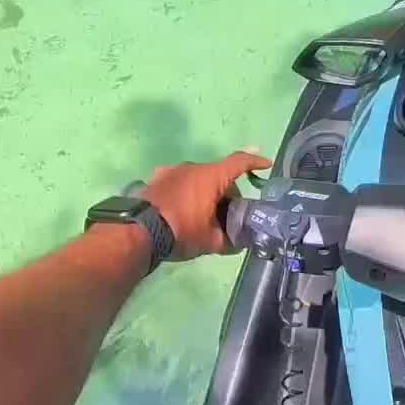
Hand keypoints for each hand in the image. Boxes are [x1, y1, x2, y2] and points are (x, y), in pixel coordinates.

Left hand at [143, 152, 271, 261]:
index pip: (240, 162)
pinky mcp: (154, 180)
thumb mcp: (210, 241)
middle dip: (226, 192)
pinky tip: (181, 211)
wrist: (138, 233)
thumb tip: (238, 242)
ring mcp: (171, 171)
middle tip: (227, 215)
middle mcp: (192, 167)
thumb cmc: (181, 232)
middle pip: (218, 175)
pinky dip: (186, 193)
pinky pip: (178, 183)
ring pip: (197, 178)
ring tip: (202, 215)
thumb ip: (229, 240)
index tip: (266, 165)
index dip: (255, 162)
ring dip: (204, 192)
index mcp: (211, 176)